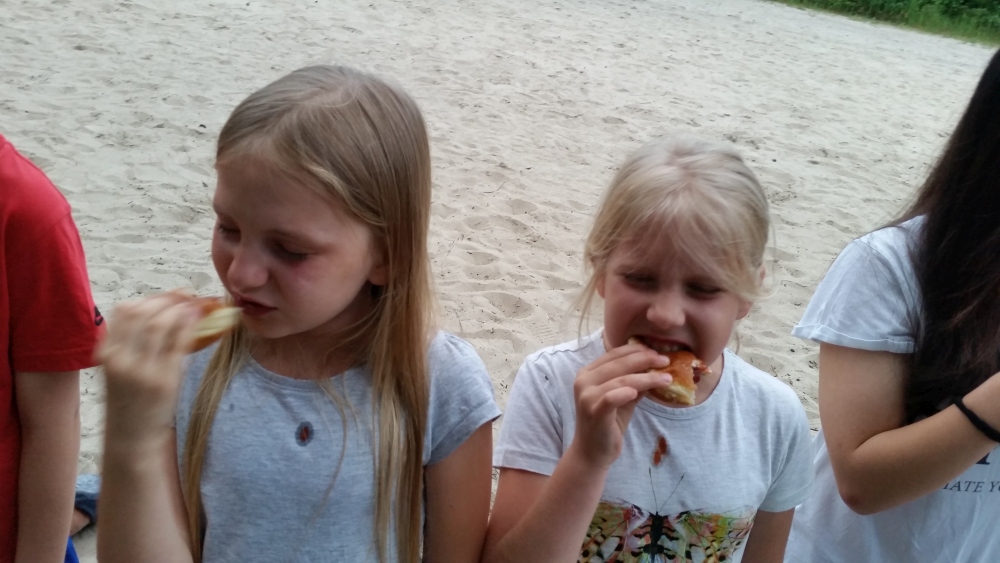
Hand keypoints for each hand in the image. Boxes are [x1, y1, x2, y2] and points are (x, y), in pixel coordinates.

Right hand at [96, 292, 203, 449]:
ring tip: (196, 304)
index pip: (125, 311)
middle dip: (168, 298)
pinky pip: (179, 343)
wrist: (130, 437)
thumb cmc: (129, 400)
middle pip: (143, 312)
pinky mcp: (164, 380)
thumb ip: (132, 341)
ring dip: (181, 308)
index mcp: (105, 352)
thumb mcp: (120, 368)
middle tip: (187, 294)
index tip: (169, 295)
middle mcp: (120, 358)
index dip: (150, 298)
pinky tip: (199, 319)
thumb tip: (166, 310)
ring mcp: (142, 369)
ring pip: (161, 323)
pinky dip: (190, 325)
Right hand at [570, 343, 671, 468]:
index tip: (656, 352)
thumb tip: (657, 366)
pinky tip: (639, 392)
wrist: (592, 453)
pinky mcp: (594, 412)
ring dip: (646, 377)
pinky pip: (611, 397)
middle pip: (618, 363)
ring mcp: (586, 396)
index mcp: (588, 373)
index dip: (636, 350)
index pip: (613, 354)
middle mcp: (583, 381)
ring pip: (620, 379)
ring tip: (666, 378)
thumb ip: (635, 382)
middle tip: (665, 360)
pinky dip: (625, 392)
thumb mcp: (624, 398)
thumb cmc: (609, 423)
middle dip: (645, 360)